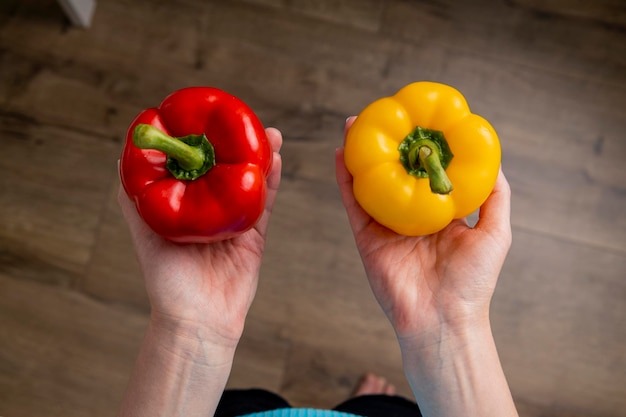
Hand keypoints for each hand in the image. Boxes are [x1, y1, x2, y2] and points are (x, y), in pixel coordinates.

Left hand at [118, 127, 282, 345]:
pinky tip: (275, 160)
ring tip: (268, 135)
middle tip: (246, 120)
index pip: (195, 167)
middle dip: (238, 144)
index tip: (209, 118)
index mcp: (185, 208)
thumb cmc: (167, 281)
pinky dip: (271, 183)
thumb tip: (120, 157)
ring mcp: (234, 222)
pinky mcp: (254, 237)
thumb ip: (135, 199)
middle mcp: (210, 212)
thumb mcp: (143, 234)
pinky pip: (264, 205)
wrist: (199, 320)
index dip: (204, 141)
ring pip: (250, 183)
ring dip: (261, 158)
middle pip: (227, 170)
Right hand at [336, 118, 510, 340]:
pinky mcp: (366, 238)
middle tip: (381, 114)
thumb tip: (494, 159)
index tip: (420, 120)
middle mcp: (410, 217)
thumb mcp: (496, 231)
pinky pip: (353, 203)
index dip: (421, 147)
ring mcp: (386, 226)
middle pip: (394, 172)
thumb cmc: (473, 281)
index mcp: (438, 214)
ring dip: (361, 153)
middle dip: (388, 144)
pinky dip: (345, 179)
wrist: (443, 320)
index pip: (426, 173)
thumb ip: (495, 196)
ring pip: (370, 183)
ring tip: (355, 124)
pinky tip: (341, 153)